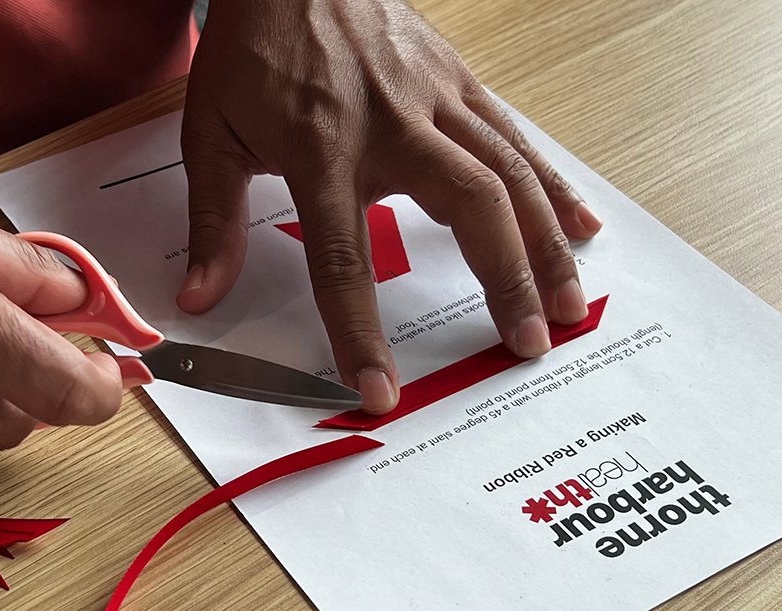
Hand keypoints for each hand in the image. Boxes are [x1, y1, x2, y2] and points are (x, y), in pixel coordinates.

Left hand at [177, 0, 602, 413]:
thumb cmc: (254, 49)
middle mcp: (393, 126)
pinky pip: (517, 139)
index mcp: (322, 149)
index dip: (361, 330)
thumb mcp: (210, 132)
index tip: (379, 389)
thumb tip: (199, 299)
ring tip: (566, 308)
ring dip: (544, 245)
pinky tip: (582, 228)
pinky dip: (553, 185)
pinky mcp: (461, 82)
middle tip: (523, 347)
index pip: (344, 258)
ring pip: (510, 174)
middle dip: (503, 282)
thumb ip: (212, 221)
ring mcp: (437, 100)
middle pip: (468, 209)